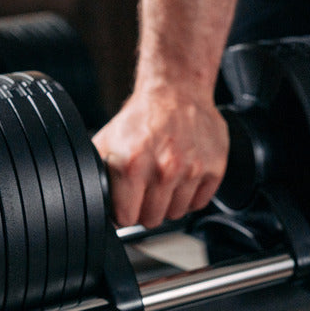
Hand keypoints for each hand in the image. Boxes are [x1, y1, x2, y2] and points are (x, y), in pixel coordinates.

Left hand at [92, 83, 228, 227]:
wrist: (175, 90)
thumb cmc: (142, 117)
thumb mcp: (107, 142)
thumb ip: (99, 174)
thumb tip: (95, 201)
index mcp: (132, 164)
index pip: (126, 218)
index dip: (124, 212)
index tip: (126, 203)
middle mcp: (164, 169)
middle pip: (151, 220)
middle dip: (145, 209)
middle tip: (145, 190)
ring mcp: (191, 170)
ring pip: (176, 214)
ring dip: (168, 203)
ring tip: (164, 180)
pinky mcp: (214, 168)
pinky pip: (198, 203)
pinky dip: (190, 195)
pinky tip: (182, 177)